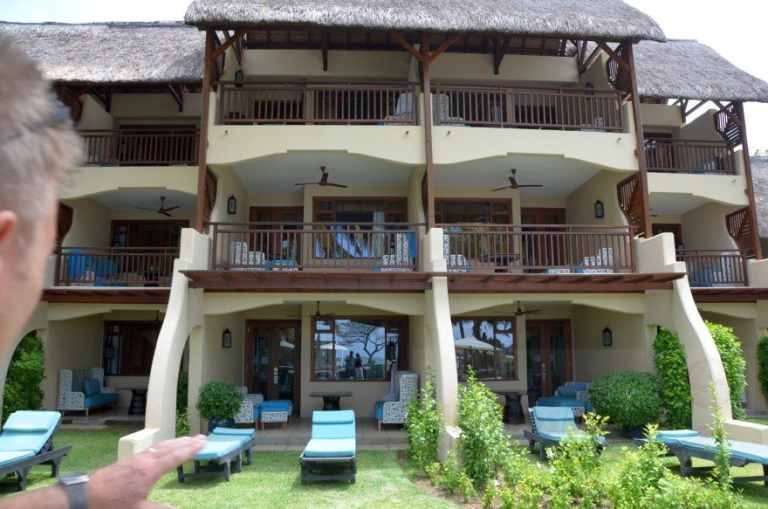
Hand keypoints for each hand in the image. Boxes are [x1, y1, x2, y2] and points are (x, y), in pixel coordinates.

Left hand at [88, 435, 205, 508]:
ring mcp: (135, 459)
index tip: (203, 442)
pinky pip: (150, 449)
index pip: (175, 457)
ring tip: (186, 439)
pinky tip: (160, 448)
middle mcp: (144, 460)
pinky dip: (162, 446)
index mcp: (150, 470)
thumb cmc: (112, 504)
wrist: (84, 497)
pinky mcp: (126, 462)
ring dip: (174, 442)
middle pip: (169, 447)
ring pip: (159, 447)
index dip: (190, 449)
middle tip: (201, 437)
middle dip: (186, 442)